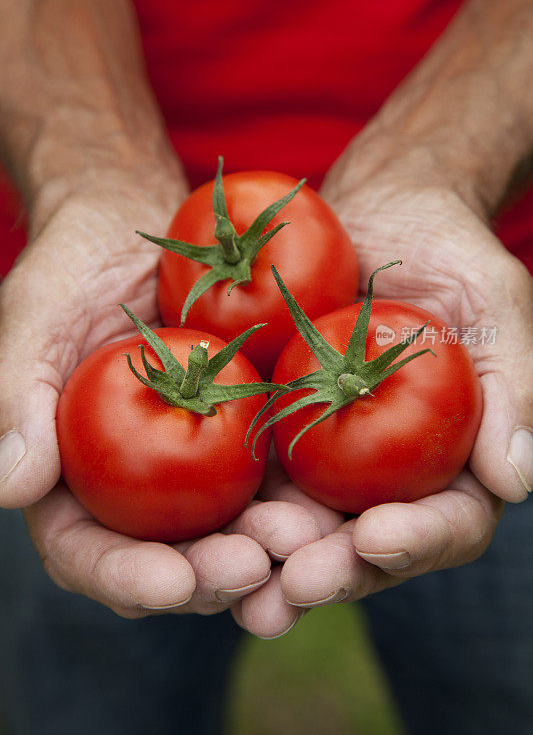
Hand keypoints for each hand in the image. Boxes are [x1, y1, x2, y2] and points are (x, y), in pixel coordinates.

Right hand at [0, 177, 321, 617]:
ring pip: (230, 530)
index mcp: (71, 473)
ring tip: (302, 543)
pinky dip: (301, 496)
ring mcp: (196, 459)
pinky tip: (330, 499)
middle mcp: (135, 482)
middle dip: (209, 577)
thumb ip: (16, 393)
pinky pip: (277, 474)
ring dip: (267, 551)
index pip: (86, 550)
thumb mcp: (40, 310)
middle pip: (168, 557)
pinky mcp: (248, 429)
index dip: (124, 577)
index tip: (172, 583)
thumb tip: (10, 488)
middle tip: (254, 568)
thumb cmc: (78, 257)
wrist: (146, 215)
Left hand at [237, 134, 531, 627]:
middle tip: (291, 584)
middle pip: (365, 546)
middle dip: (331, 571)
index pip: (448, 523)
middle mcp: (389, 476)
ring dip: (267, 559)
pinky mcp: (275, 428)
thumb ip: (512, 388)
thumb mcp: (495, 304)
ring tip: (231, 575)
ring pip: (301, 527)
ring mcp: (328, 457)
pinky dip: (225, 502)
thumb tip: (514, 482)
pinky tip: (192, 523)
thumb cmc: (450, 251)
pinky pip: (250, 473)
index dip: (419, 542)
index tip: (378, 538)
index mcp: (453, 461)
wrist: (379, 210)